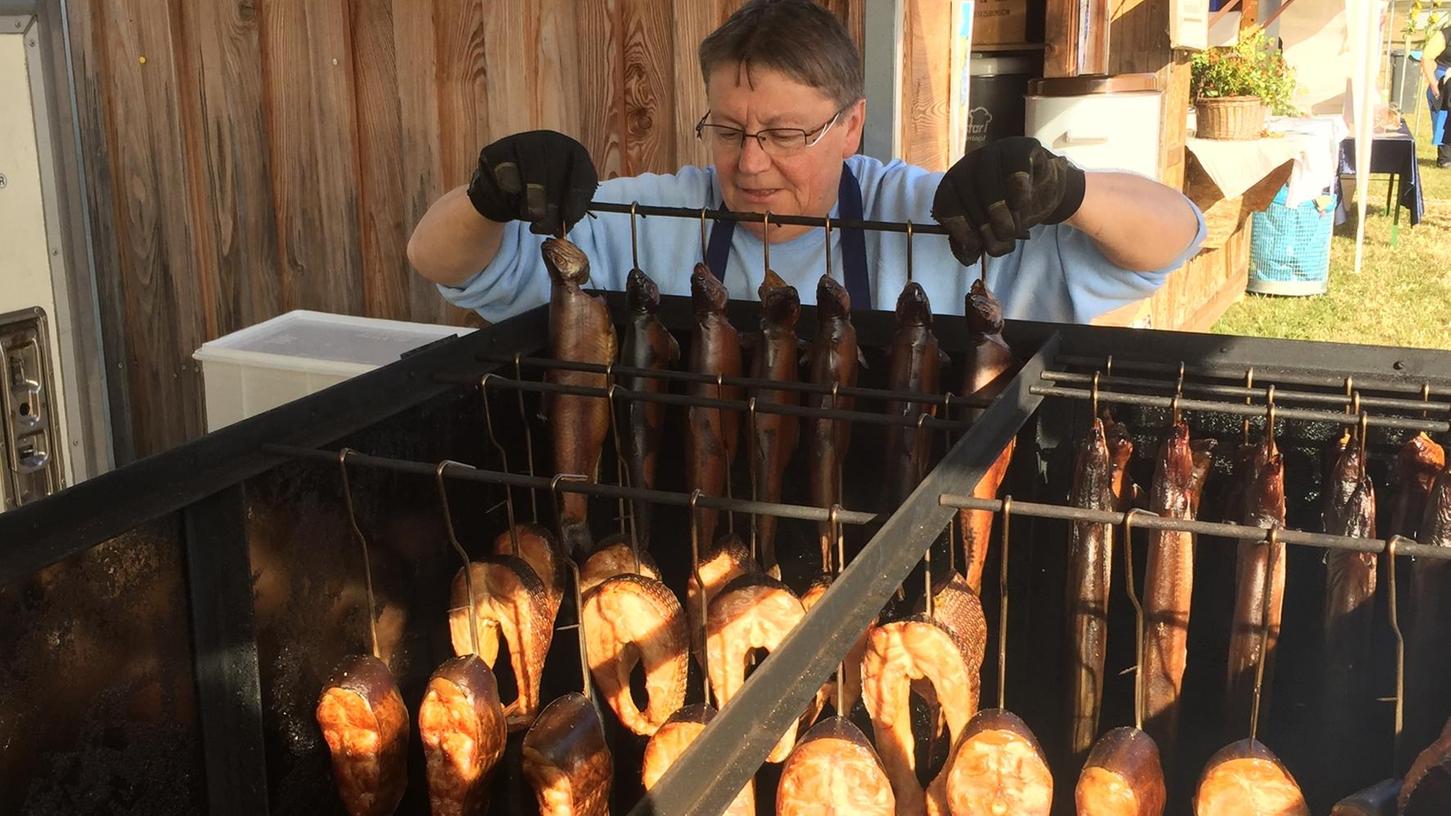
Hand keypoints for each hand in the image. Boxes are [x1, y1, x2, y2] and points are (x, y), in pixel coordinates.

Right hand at [467, 131, 597, 235]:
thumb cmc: (540, 197)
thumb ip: (566, 213)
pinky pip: (504, 178)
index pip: (581, 173)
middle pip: (554, 173)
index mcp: (573, 152)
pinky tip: (511, 201)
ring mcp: (521, 141)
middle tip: (544, 227)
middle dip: (551, 206)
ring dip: (530, 203)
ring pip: (529, 175)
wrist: (504, 192)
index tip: (569, 219)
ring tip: (530, 217)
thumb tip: (563, 225)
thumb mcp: (560, 205)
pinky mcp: (496, 151)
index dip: (577, 199)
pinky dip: (509, 196)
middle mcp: (549, 140)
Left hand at [931, 137, 1086, 264]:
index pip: (946, 204)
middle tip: (1002, 240)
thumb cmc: (1008, 211)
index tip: (975, 245)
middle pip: (969, 196)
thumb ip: (972, 242)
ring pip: (990, 183)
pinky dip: (1019, 190)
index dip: (959, 229)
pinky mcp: (1022, 148)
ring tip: (1013, 229)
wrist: (1042, 189)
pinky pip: (1016, 167)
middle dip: (986, 226)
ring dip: (1002, 214)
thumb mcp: (987, 229)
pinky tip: (1022, 204)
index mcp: (954, 183)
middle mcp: (969, 164)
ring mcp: (994, 152)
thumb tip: (968, 255)